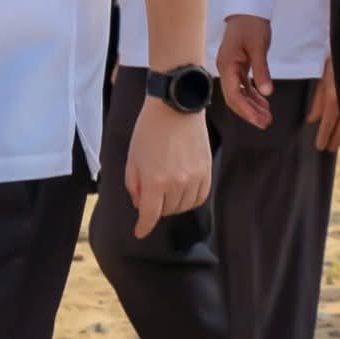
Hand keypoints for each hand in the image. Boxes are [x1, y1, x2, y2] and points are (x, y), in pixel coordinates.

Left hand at [124, 97, 211, 239]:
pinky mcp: (206, 171)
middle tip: (151, 194)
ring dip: (173, 204)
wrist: (175, 106)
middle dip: (157, 208)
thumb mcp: (133, 157)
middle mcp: (176, 183)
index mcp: (154, 181)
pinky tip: (183, 190)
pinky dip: (190, 198)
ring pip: (184, 206)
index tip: (139, 232)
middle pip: (167, 211)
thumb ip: (134, 185)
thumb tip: (141, 204)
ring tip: (166, 190)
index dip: (143, 227)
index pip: (150, 215)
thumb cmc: (149, 130)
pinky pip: (200, 196)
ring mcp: (194, 178)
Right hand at [217, 13, 273, 128]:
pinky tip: (264, 103)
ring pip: (239, 93)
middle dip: (249, 112)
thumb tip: (266, 93)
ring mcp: (231, 67)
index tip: (258, 120)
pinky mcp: (238, 65)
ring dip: (252, 106)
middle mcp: (226, 68)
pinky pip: (243, 85)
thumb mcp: (259, 47)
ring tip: (267, 117)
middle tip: (265, 123)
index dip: (245, 110)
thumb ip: (261, 71)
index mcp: (227, 65)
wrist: (249, 7)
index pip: (233, 94)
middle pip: (234, 97)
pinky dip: (253, 95)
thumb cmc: (251, 24)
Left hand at [308, 55, 339, 151]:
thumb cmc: (337, 59)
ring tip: (339, 144)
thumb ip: (318, 98)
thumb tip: (312, 120)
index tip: (320, 146)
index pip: (328, 123)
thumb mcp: (323, 75)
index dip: (324, 136)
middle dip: (334, 140)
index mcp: (334, 96)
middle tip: (329, 148)